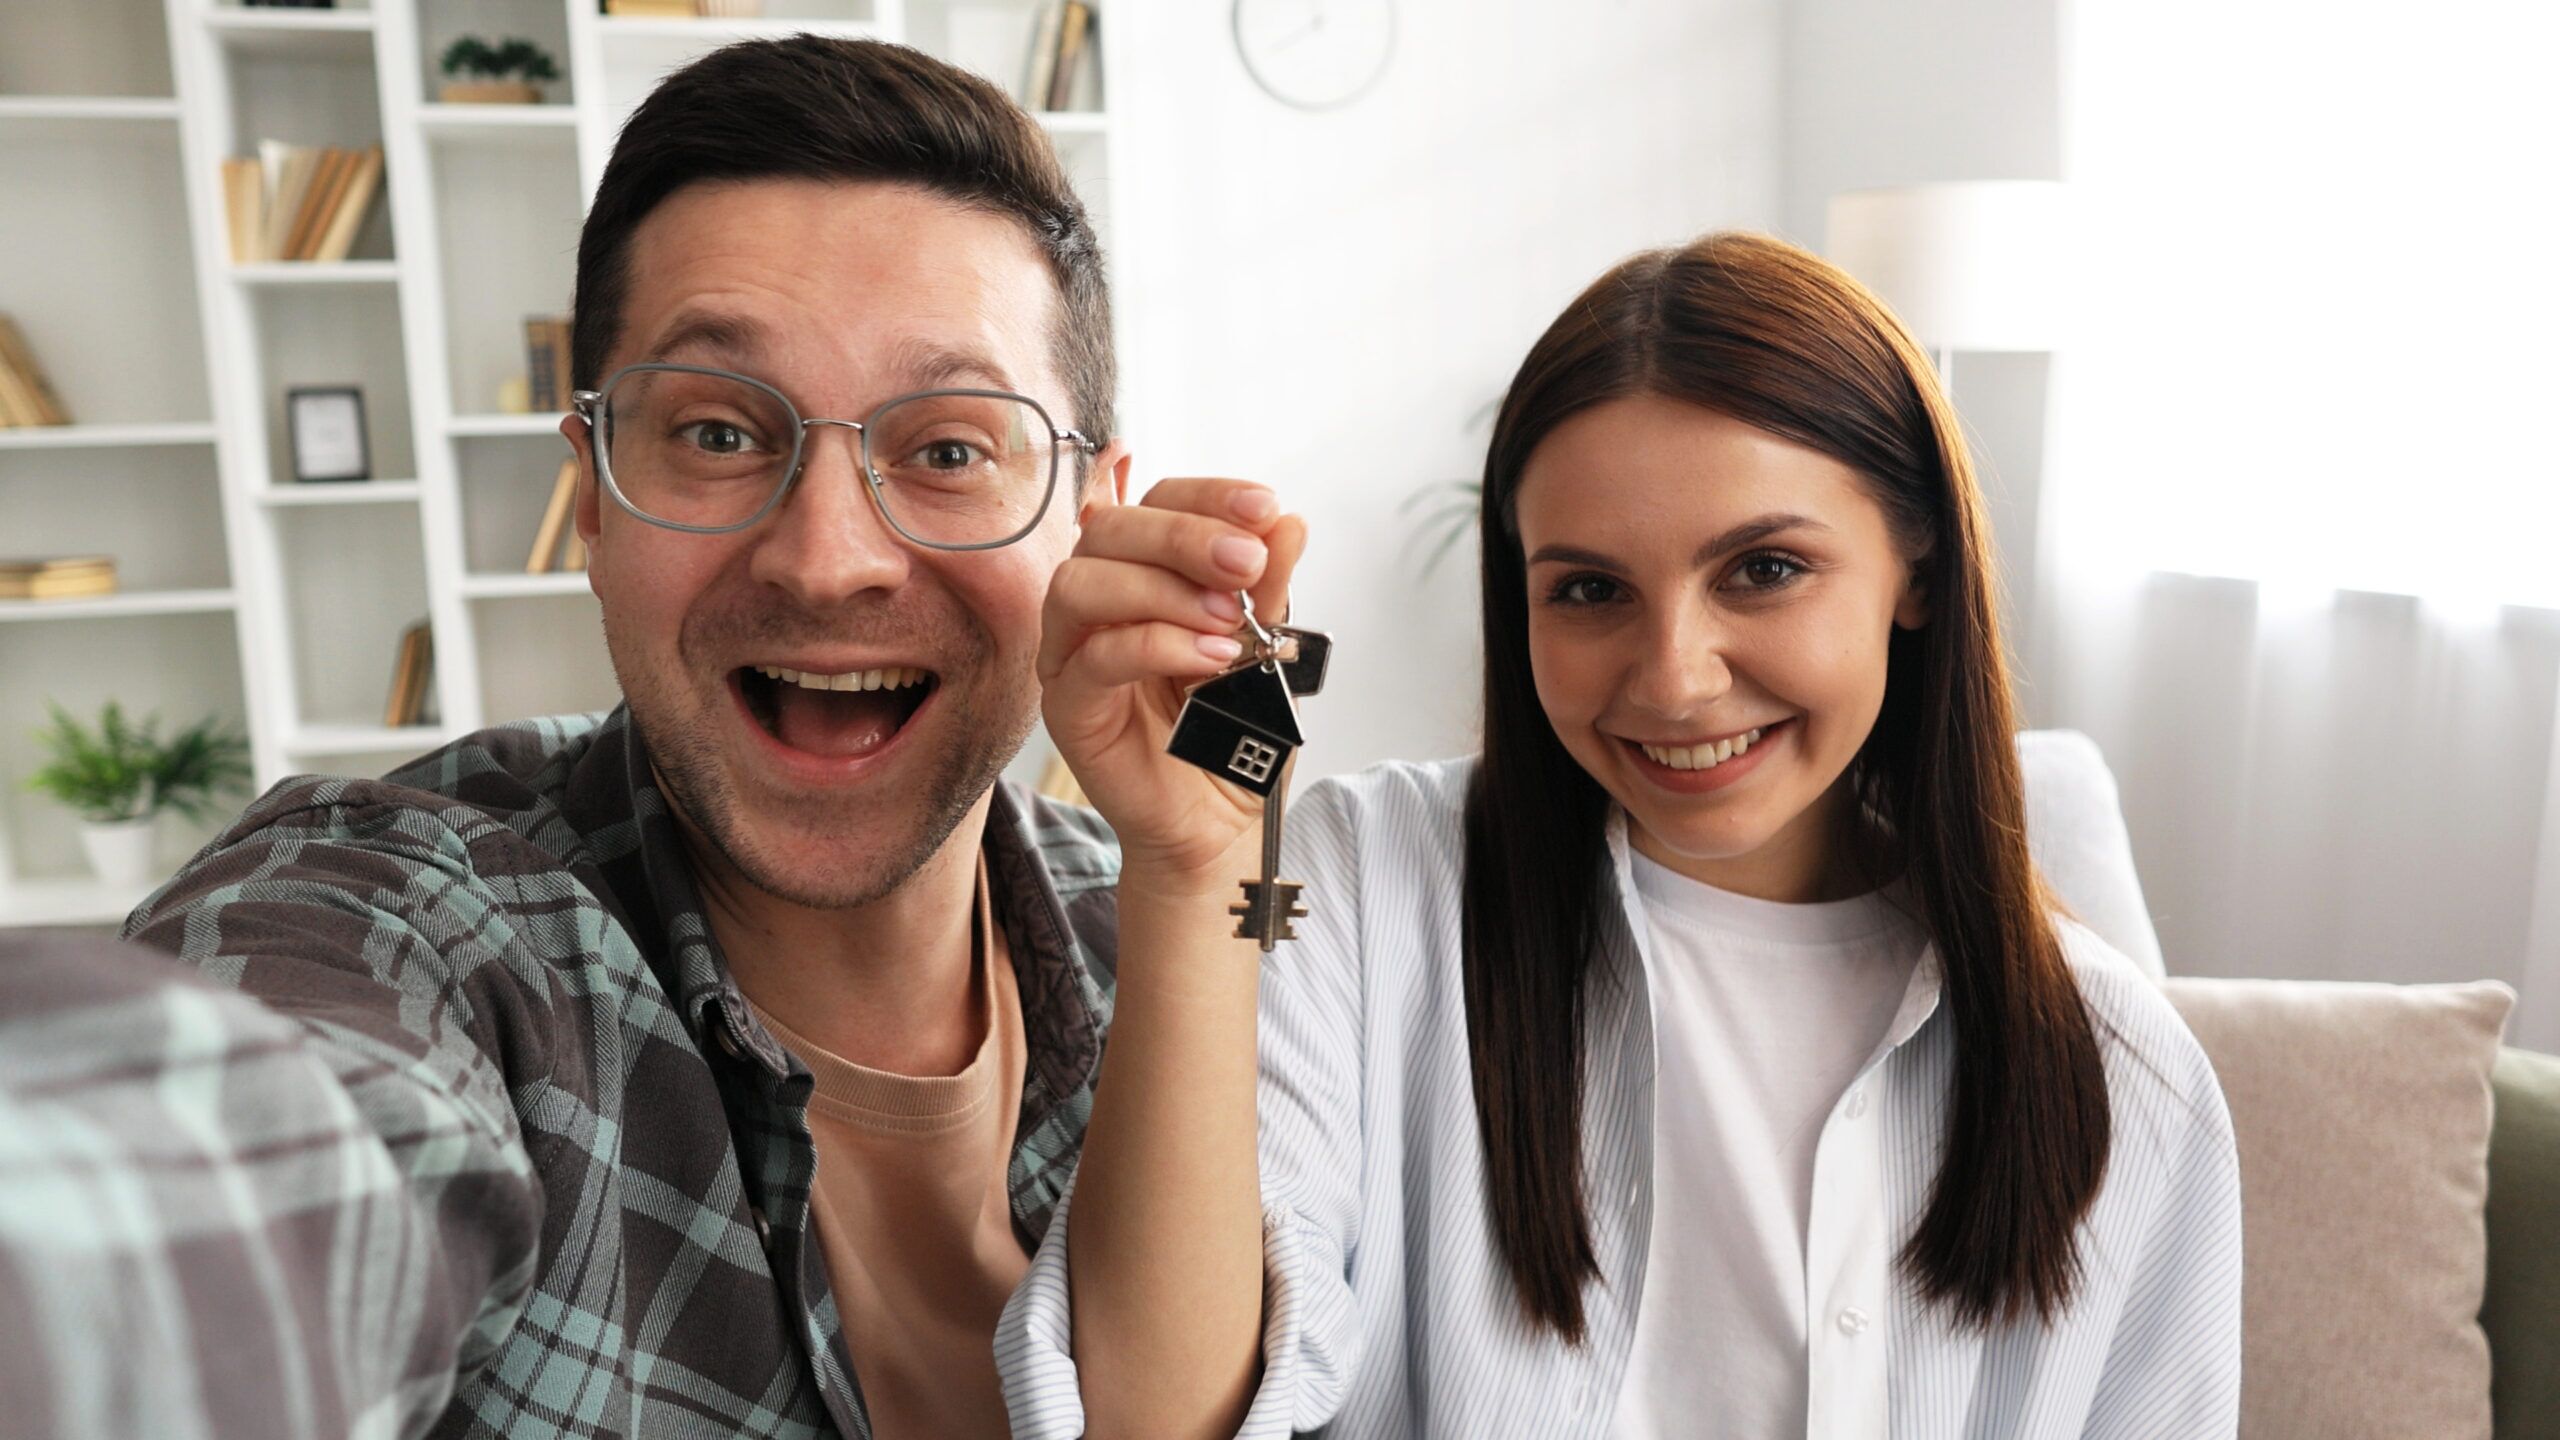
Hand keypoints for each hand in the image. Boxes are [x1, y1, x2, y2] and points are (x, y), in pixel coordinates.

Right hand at [1039, 478, 1307, 887]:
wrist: (1223, 820)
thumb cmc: (1236, 732)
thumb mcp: (1267, 647)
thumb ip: (1269, 589)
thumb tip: (1287, 524)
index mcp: (1147, 573)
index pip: (1157, 502)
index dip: (1208, 496)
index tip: (1264, 508)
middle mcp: (1101, 602)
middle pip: (1110, 529)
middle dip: (1185, 536)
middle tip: (1247, 565)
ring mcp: (1074, 652)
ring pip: (1082, 583)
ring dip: (1161, 589)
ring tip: (1227, 621)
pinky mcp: (1069, 706)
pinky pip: (1092, 657)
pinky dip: (1154, 645)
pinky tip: (1208, 658)